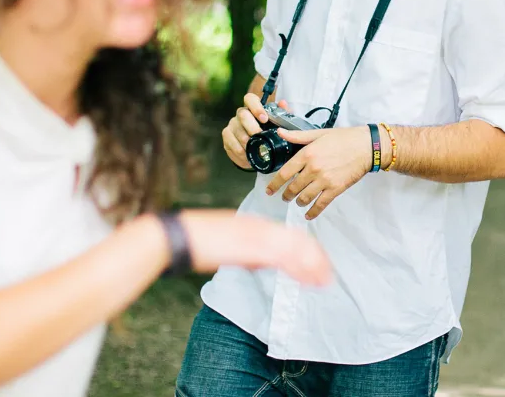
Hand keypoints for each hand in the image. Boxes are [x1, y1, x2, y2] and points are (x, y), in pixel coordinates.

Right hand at [177, 210, 331, 285]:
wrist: (177, 237)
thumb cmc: (197, 242)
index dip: (306, 248)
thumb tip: (260, 262)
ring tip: (324, 281)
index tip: (317, 261)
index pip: (287, 234)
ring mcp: (256, 236)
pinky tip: (309, 280)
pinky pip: (282, 259)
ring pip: (294, 249)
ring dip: (312, 266)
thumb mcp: (228, 243)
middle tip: (327, 274)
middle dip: (315, 258)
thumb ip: (246, 251)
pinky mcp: (250, 248)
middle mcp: (258, 227)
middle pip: (296, 240)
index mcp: (253, 224)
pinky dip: (300, 270)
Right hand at [220, 94, 289, 170]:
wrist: (256, 148)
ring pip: (237, 132)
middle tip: (261, 137)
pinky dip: (241, 153)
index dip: (256, 107)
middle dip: (252, 128)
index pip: (250, 99)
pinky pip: (232, 144)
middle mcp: (240, 113)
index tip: (264, 119)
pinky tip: (247, 157)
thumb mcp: (277, 123)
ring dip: (247, 143)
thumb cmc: (267, 132)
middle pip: (243, 115)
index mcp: (253, 107)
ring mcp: (232, 124)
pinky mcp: (227, 136)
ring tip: (256, 151)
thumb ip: (282, 113)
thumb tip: (283, 103)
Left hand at [266, 126, 372, 219]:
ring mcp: (324, 180)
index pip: (285, 173)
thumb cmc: (344, 138)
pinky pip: (320, 204)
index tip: (270, 190)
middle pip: (293, 188)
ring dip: (298, 202)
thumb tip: (280, 133)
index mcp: (307, 154)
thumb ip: (298, 136)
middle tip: (285, 197)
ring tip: (297, 202)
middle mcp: (313, 168)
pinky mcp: (336, 189)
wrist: (367, 147)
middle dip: (286, 195)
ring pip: (304, 198)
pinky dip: (312, 212)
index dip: (275, 184)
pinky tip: (308, 214)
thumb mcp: (319, 134)